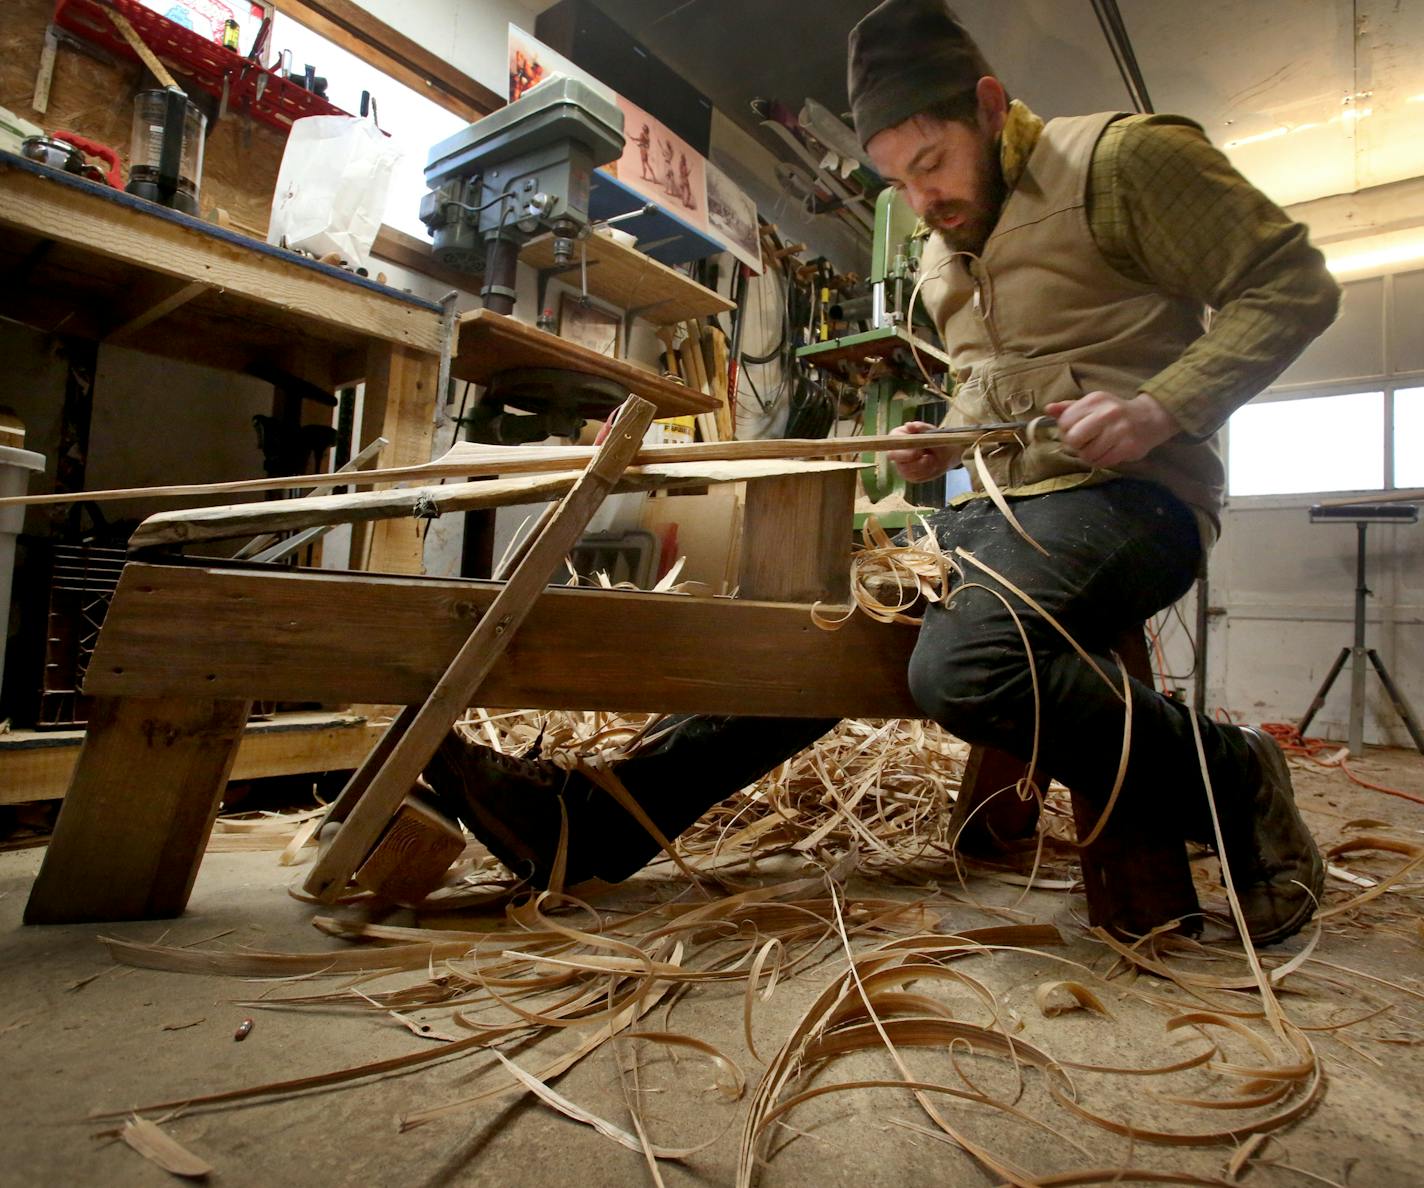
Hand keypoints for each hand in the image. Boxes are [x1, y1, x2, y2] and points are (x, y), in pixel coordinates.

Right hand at [887, 420, 961, 483]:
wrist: (945, 452)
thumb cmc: (936, 438)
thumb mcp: (932, 431)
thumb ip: (921, 427)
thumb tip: (908, 425)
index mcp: (897, 437)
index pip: (892, 447)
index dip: (904, 452)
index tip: (919, 452)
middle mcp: (896, 452)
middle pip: (898, 462)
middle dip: (916, 462)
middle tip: (930, 457)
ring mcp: (901, 465)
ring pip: (908, 472)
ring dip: (924, 467)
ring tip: (933, 458)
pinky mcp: (908, 475)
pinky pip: (915, 478)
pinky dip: (926, 473)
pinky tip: (932, 465)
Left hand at [1046, 392, 1178, 467]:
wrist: (1150, 418)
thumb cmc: (1114, 413)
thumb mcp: (1093, 405)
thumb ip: (1069, 408)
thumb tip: (1048, 409)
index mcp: (1095, 400)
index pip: (1065, 422)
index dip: (1066, 431)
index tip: (1075, 431)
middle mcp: (1107, 412)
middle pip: (1073, 439)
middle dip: (1075, 445)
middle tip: (1084, 443)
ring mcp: (1120, 430)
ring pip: (1087, 454)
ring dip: (1088, 455)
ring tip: (1097, 448)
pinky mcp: (1128, 446)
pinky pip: (1102, 462)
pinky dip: (1100, 461)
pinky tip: (1107, 453)